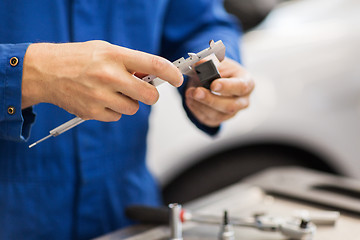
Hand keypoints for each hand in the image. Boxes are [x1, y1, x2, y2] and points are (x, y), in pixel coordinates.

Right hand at [21, 40, 182, 120]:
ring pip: (133, 109)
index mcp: (115, 56)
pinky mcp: (93, 112)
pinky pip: (117, 117)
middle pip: (149, 96)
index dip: (171, 73)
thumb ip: (129, 62)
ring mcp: (101, 96)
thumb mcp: (105, 50)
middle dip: (151, 96)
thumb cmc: (76, 59)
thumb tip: (152, 76)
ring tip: (111, 92)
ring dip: (128, 103)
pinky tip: (100, 99)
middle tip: (144, 91)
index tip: (178, 79)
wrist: (45, 72)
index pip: (154, 65)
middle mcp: (109, 76)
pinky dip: (113, 111)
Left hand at [185, 58, 253, 126]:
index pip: (241, 87)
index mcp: (247, 83)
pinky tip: (191, 100)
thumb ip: (209, 62)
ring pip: (217, 115)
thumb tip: (200, 63)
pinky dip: (196, 109)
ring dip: (200, 105)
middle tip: (196, 92)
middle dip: (211, 100)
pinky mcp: (219, 119)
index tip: (213, 84)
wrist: (214, 80)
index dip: (227, 87)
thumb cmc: (221, 71)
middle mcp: (242, 101)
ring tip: (189, 93)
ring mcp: (232, 113)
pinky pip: (208, 119)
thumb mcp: (217, 62)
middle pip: (230, 106)